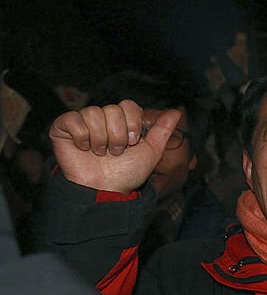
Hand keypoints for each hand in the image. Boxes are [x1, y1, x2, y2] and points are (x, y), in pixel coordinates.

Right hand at [49, 100, 179, 193]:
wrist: (105, 189)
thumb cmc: (127, 173)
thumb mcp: (151, 152)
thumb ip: (162, 131)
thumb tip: (176, 112)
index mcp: (122, 121)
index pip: (128, 105)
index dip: (132, 124)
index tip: (133, 142)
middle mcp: (102, 119)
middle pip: (112, 109)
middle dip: (118, 135)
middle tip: (116, 152)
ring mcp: (82, 122)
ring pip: (93, 113)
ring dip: (101, 139)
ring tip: (101, 153)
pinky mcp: (63, 128)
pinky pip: (72, 118)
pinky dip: (81, 136)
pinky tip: (84, 148)